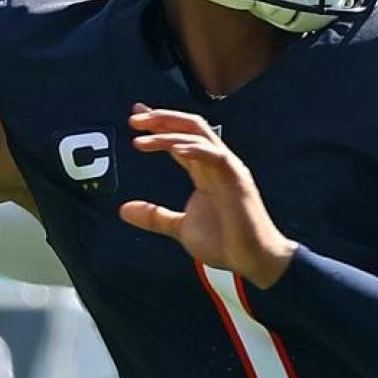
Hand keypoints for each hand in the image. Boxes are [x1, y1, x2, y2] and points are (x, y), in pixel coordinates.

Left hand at [118, 106, 297, 287]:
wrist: (253, 260)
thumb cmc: (225, 243)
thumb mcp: (180, 228)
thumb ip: (155, 216)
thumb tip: (124, 209)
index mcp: (205, 172)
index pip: (180, 139)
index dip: (159, 126)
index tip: (135, 117)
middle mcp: (216, 164)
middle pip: (189, 127)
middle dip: (162, 119)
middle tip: (135, 119)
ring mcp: (228, 169)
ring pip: (199, 135)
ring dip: (169, 132)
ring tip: (142, 138)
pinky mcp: (237, 179)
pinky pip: (215, 155)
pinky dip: (195, 149)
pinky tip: (175, 149)